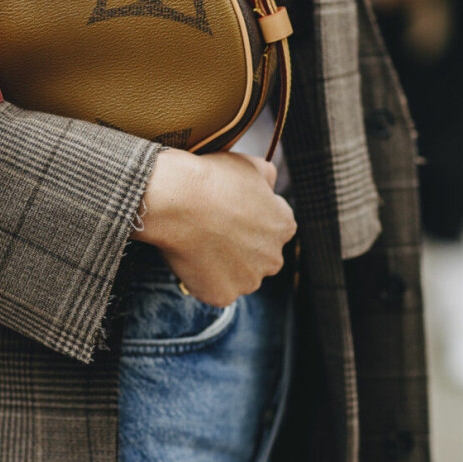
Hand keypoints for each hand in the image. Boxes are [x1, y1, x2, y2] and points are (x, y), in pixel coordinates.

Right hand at [133, 148, 296, 304]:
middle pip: (258, 256)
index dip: (249, 220)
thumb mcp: (250, 165)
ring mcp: (248, 281)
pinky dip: (202, 280)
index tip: (229, 213)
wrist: (178, 200)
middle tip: (213, 230)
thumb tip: (270, 183)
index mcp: (284, 227)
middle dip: (241, 248)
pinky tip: (190, 259)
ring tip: (200, 243)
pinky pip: (214, 291)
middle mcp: (274, 258)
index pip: (272, 228)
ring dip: (223, 266)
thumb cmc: (213, 179)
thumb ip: (268, 176)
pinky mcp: (222, 296)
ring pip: (238, 276)